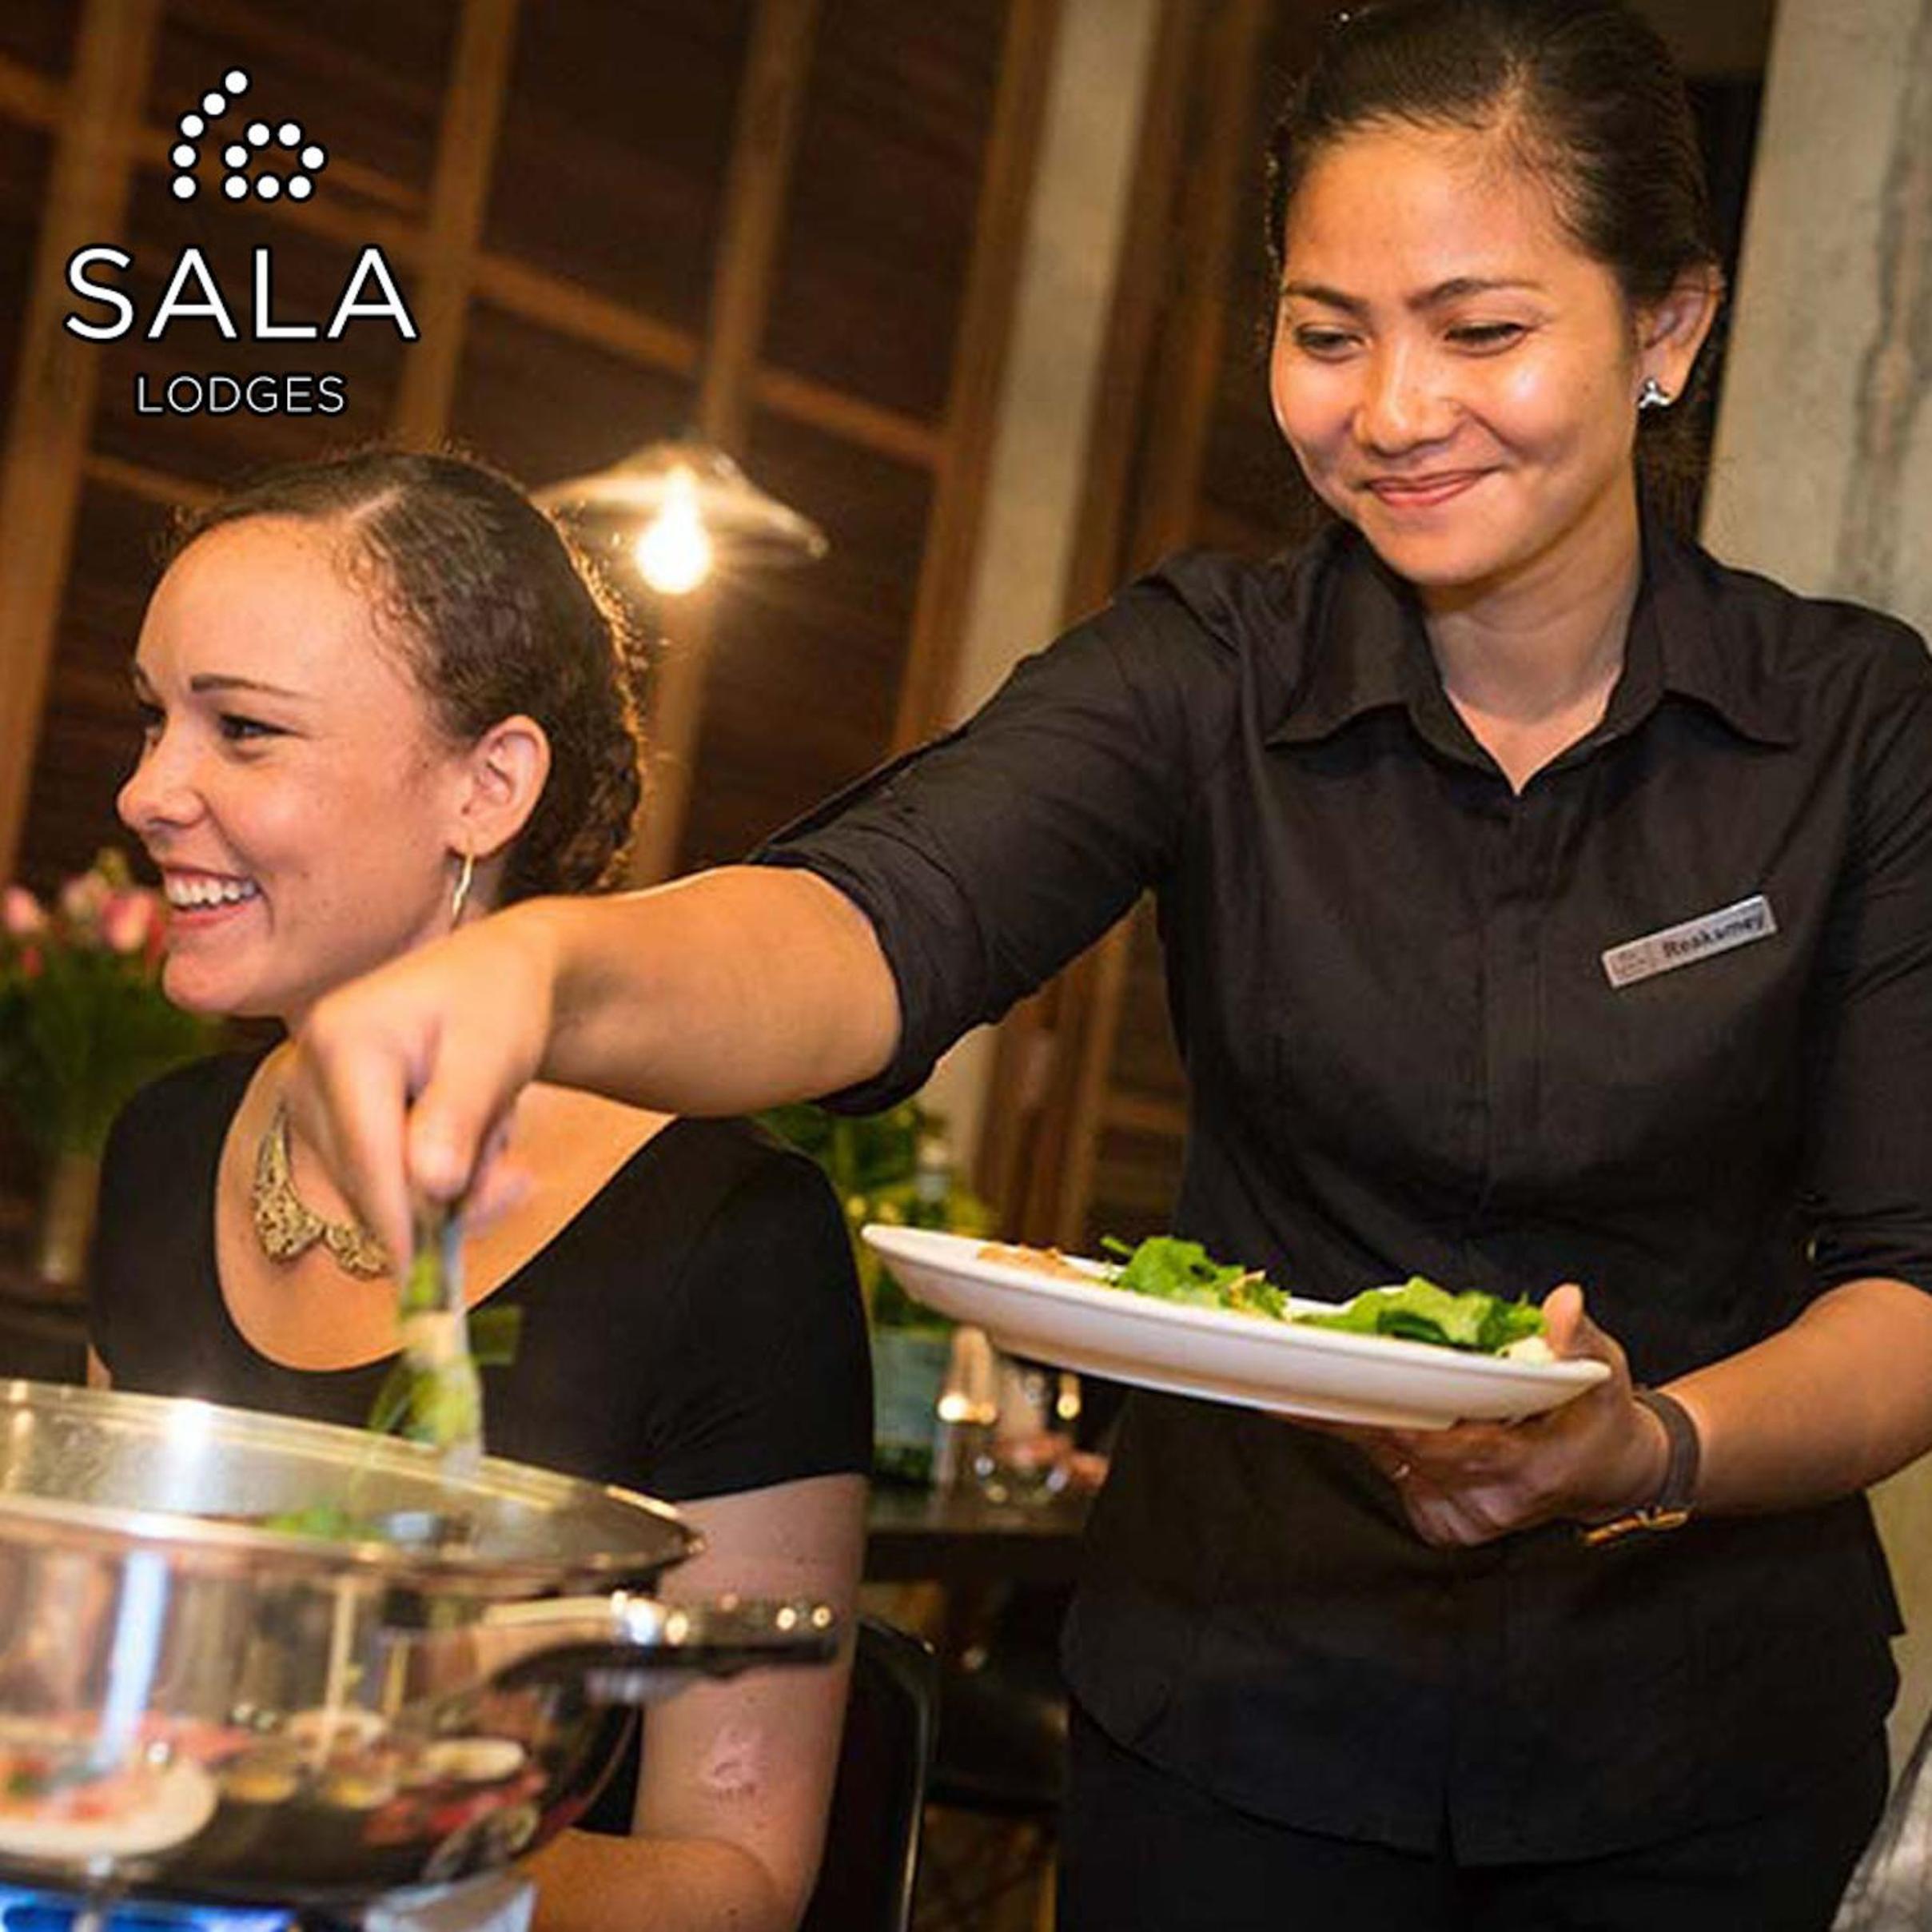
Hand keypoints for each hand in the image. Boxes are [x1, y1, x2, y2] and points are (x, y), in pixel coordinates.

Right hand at [281, 904, 560, 1266]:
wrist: (493, 977)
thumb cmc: (499, 1003)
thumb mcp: (494, 1053)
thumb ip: (459, 1116)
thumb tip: (430, 1187)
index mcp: (343, 1040)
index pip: (368, 1157)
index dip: (404, 1224)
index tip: (429, 1284)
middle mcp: (308, 1073)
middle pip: (368, 1186)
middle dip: (444, 1201)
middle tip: (516, 1181)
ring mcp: (311, 1104)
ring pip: (375, 1196)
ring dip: (443, 1187)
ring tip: (486, 1127)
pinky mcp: (326, 1130)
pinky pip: (378, 1188)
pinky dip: (427, 1181)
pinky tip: (459, 1139)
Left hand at [1319, 1284, 1669, 1547]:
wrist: (1607, 1476)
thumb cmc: (1600, 1416)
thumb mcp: (1603, 1369)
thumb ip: (1577, 1338)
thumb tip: (1563, 1303)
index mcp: (1532, 1469)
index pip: (1456, 1448)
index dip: (1400, 1422)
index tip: (1352, 1396)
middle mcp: (1493, 1503)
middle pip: (1406, 1452)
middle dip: (1351, 1414)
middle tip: (1289, 1383)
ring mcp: (1466, 1518)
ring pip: (1392, 1464)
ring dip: (1350, 1424)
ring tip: (1302, 1388)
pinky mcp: (1444, 1522)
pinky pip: (1394, 1475)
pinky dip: (1373, 1441)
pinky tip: (1353, 1411)